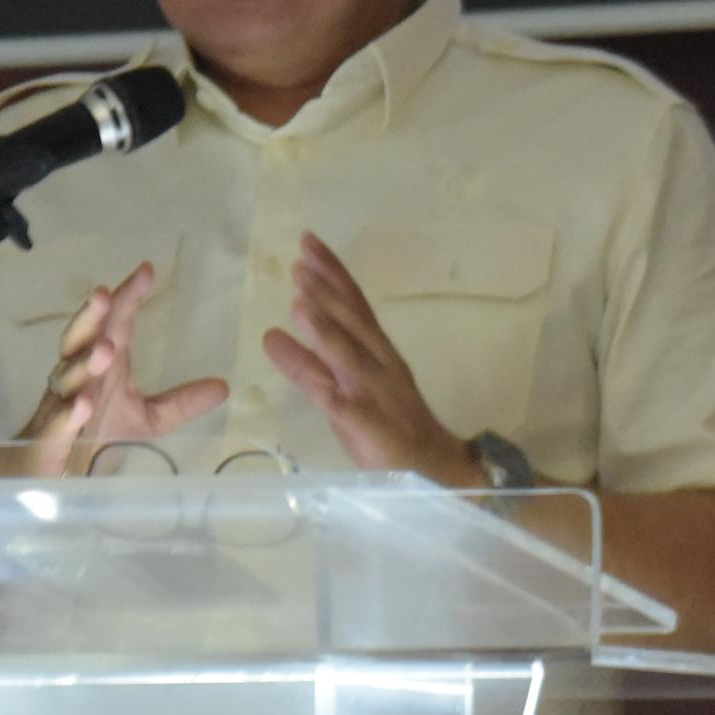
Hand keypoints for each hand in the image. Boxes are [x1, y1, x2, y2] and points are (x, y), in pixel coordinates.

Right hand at [14, 262, 226, 475]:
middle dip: (91, 316)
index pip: (115, 323)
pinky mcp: (50, 437)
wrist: (54, 474)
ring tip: (106, 349)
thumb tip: (223, 386)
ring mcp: (61, 405)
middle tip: (105, 294)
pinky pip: (59, 421)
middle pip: (80, 339)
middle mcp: (79, 377)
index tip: (146, 271)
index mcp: (103, 365)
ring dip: (85, 362)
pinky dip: (69, 412)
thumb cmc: (97, 435)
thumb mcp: (147, 419)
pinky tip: (83, 404)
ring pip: (68, 377)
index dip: (127, 297)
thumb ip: (180, 402)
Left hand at [265, 234, 477, 486]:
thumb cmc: (390, 429)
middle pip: (353, 321)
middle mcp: (380, 365)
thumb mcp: (347, 390)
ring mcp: (377, 394)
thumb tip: (277, 334)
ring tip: (300, 301)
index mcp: (378, 353)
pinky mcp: (371, 427)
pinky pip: (345, 404)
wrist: (437, 472)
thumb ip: (315, 364)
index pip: (355, 305)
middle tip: (300, 261)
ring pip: (350, 356)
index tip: (310, 243)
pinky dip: (327, 386)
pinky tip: (312, 377)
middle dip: (327, 290)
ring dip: (326, 329)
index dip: (333, 274)